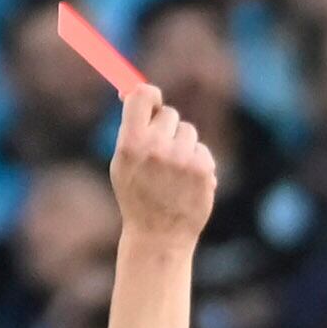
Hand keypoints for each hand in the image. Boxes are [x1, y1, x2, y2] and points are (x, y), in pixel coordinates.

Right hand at [107, 91, 215, 239]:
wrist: (159, 238)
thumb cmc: (137, 197)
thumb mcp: (123, 164)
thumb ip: (130, 129)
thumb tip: (134, 90)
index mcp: (130, 145)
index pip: (142, 96)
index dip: (148, 94)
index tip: (151, 100)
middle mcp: (156, 148)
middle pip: (169, 114)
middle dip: (167, 129)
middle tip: (161, 154)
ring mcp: (181, 159)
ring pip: (188, 132)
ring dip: (183, 147)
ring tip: (173, 174)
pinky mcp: (202, 169)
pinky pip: (202, 150)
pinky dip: (197, 164)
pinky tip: (186, 185)